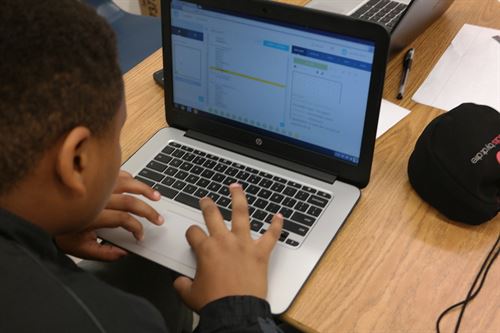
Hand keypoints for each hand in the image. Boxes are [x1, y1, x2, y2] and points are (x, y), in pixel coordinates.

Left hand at [55, 171, 163, 260]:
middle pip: (131, 202)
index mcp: (94, 216)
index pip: (125, 220)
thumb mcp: (78, 249)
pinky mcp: (94, 177)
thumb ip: (103, 253)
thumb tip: (123, 254)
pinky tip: (137, 182)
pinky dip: (130, 178)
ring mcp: (97, 185)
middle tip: (158, 219)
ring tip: (156, 197)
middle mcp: (98, 198)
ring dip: (145, 189)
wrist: (38, 212)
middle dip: (149, 212)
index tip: (141, 236)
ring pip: (127, 183)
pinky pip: (117, 174)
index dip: (137, 229)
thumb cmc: (57, 229)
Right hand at [174, 183, 282, 311]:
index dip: (191, 233)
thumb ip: (182, 284)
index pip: (193, 232)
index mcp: (205, 249)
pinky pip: (271, 235)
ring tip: (236, 187)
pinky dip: (276, 225)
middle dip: (207, 204)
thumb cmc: (214, 303)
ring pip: (241, 213)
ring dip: (238, 198)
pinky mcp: (260, 253)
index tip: (193, 235)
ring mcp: (243, 244)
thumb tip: (180, 281)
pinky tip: (279, 215)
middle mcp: (224, 241)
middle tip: (206, 199)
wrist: (234, 312)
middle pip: (212, 214)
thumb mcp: (189, 294)